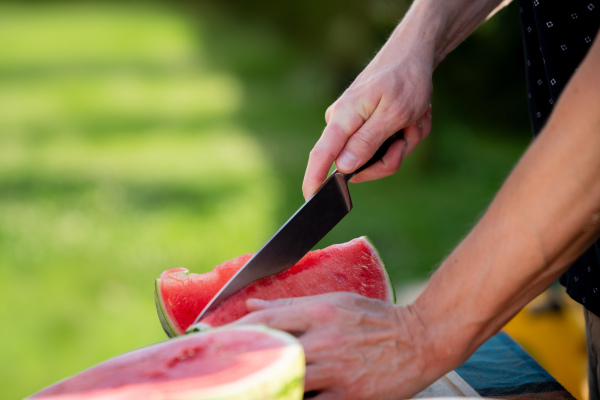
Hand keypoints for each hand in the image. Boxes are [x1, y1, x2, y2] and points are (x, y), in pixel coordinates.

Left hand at [231, 292, 439, 399]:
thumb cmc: (377, 318)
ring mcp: (336, 371)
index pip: (267, 320)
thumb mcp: (337, 302)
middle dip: (241, 361)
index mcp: (320, 312)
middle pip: (270, 352)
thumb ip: (293, 305)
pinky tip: (282, 394)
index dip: (236, 330)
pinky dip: (293, 398)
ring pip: (287, 383)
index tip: (214, 336)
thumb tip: (253, 303)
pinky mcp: (349, 397)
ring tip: (245, 387)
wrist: (421, 340)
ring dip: (265, 385)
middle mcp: (324, 340)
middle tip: (219, 369)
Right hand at [302, 31, 433, 198]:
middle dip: (392, 155)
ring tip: (414, 119)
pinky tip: (413, 118)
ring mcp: (354, 126)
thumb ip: (367, 142)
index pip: (322, 154)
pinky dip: (405, 135)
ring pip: (380, 157)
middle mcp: (343, 123)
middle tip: (409, 133)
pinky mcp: (365, 127)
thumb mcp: (393, 114)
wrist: (414, 55)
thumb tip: (342, 167)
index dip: (314, 179)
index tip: (310, 200)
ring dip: (405, 142)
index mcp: (344, 118)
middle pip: (361, 165)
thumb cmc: (406, 80)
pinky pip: (386, 146)